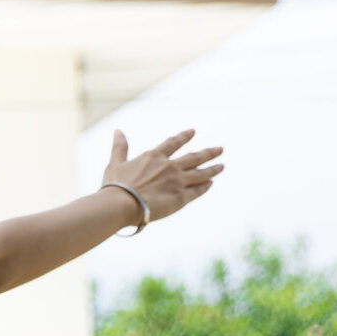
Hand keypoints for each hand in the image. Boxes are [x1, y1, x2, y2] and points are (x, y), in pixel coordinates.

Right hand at [101, 128, 222, 225]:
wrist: (121, 204)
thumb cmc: (115, 185)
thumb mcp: (115, 163)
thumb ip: (119, 147)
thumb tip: (117, 130)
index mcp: (154, 157)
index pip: (173, 142)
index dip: (184, 136)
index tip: (193, 131)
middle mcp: (169, 167)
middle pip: (194, 157)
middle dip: (208, 152)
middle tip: (220, 149)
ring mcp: (177, 182)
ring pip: (201, 173)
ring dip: (212, 168)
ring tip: (222, 165)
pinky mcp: (181, 198)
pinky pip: (197, 190)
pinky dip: (205, 186)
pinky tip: (211, 183)